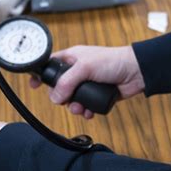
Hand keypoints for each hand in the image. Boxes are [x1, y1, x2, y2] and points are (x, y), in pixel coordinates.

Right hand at [30, 46, 144, 118]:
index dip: (41, 74)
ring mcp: (87, 83)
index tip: (33, 85)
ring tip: (80, 108)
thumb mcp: (85, 67)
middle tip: (65, 100)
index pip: (50, 65)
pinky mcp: (97, 95)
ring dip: (74, 106)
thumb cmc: (112, 61)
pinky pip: (85, 106)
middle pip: (60, 87)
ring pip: (72, 99)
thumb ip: (67, 81)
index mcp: (72, 58)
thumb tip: (55, 97)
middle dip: (61, 97)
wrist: (136, 72)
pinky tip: (90, 112)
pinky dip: (86, 111)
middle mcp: (78, 71)